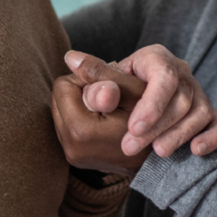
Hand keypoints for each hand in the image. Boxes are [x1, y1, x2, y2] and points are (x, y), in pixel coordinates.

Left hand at [53, 58, 147, 175]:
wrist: (158, 156)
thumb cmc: (151, 119)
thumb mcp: (130, 89)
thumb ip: (99, 71)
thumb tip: (70, 57)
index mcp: (81, 130)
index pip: (62, 86)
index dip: (86, 79)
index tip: (108, 87)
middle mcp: (72, 147)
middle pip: (58, 100)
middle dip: (81, 93)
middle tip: (109, 99)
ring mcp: (73, 155)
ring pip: (61, 113)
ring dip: (81, 105)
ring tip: (109, 110)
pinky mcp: (76, 159)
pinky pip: (67, 127)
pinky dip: (82, 119)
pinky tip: (104, 121)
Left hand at [65, 46, 216, 157]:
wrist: (140, 103)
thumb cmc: (119, 90)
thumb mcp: (107, 81)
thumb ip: (95, 78)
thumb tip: (72, 60)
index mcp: (156, 59)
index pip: (163, 78)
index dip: (150, 105)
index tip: (132, 128)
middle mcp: (182, 74)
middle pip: (181, 100)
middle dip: (157, 126)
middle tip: (130, 146)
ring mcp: (199, 95)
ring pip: (200, 112)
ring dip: (179, 135)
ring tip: (157, 153)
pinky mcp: (210, 115)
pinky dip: (212, 137)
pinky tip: (195, 151)